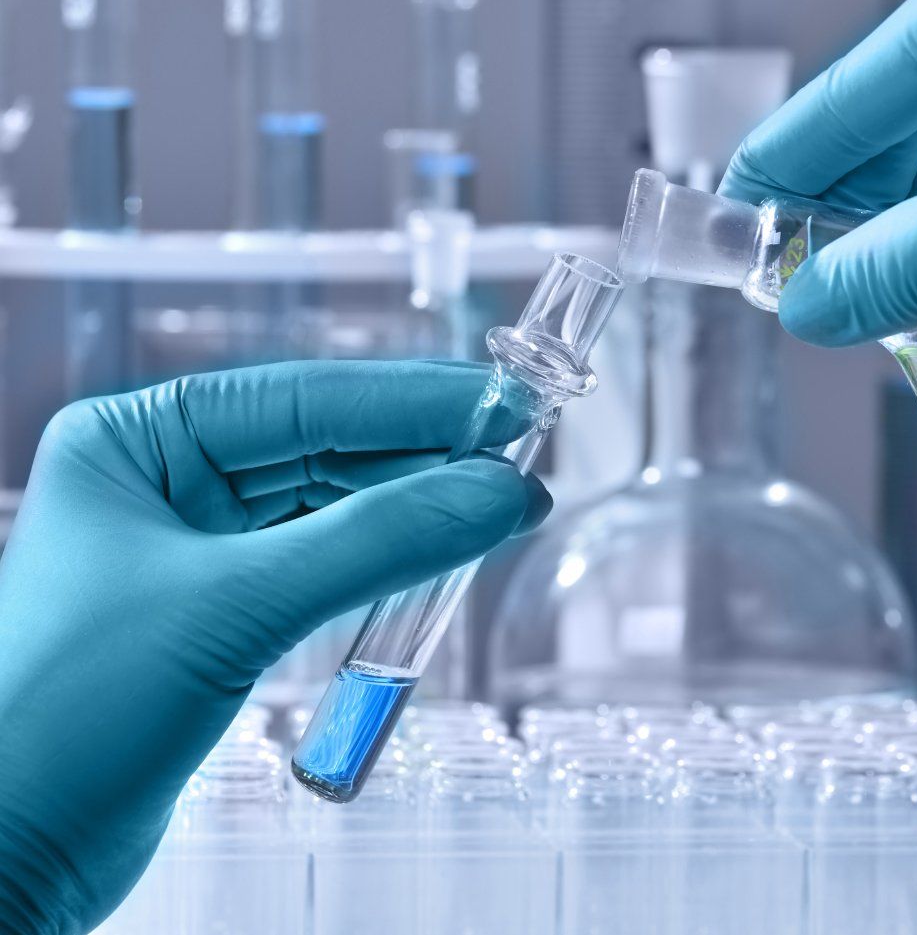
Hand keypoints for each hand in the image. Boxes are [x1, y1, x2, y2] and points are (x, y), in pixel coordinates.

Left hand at [0, 361, 549, 934]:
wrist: (3, 860)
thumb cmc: (63, 717)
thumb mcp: (236, 607)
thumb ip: (378, 541)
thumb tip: (498, 491)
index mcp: (136, 439)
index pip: (304, 397)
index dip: (416, 400)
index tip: (507, 401)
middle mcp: (163, 480)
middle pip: (325, 445)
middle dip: (427, 453)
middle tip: (524, 453)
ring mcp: (193, 548)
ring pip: (331, 505)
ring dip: (415, 507)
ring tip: (502, 502)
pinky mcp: (220, 613)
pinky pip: (323, 563)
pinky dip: (385, 560)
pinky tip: (441, 550)